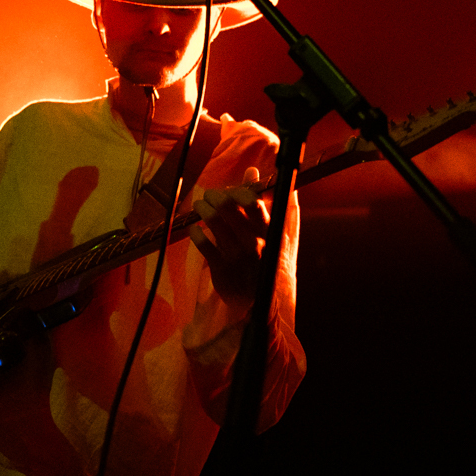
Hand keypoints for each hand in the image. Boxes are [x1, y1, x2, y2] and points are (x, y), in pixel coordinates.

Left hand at [189, 167, 269, 315]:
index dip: (239, 191)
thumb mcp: (281, 233)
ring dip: (204, 209)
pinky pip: (203, 244)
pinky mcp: (221, 270)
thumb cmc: (274, 261)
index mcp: (271, 232)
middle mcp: (255, 243)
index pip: (254, 203)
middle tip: (210, 195)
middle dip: (216, 197)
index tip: (232, 190)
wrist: (267, 304)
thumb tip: (253, 170)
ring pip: (214, 223)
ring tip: (200, 205)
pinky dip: (196, 232)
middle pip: (229, 209)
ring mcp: (237, 257)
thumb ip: (269, 201)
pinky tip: (195, 229)